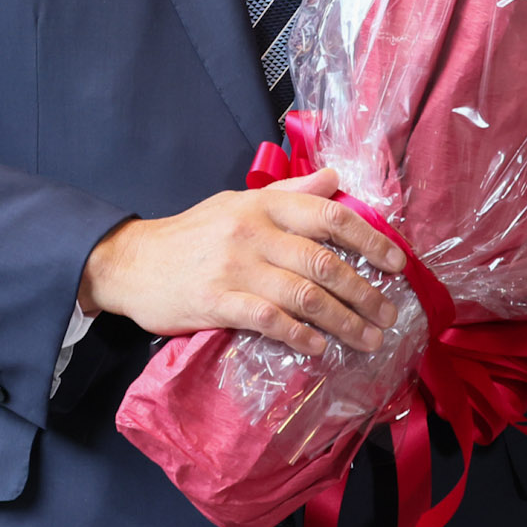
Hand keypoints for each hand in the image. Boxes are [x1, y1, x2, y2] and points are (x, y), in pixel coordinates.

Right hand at [76, 168, 411, 358]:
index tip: (397, 264)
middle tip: (389, 315)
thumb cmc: (191, 234)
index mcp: (262, 204)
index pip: (329, 215)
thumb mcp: (238, 202)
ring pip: (305, 296)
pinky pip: (269, 320)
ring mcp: (234, 267)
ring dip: (345, 322)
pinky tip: (319, 348)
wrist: (130, 262)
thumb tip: (337, 178)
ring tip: (368, 340)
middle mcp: (252, 231)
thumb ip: (290, 193)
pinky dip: (301, 336)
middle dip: (366, 293)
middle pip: (325, 263)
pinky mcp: (215, 301)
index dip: (370, 239)